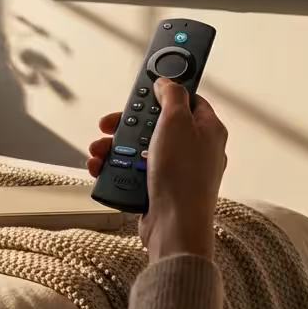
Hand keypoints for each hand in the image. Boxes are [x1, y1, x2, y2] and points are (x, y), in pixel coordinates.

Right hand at [86, 78, 227, 260]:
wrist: (175, 227)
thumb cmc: (183, 176)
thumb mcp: (176, 121)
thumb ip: (172, 96)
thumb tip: (167, 82)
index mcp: (208, 130)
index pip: (187, 101)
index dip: (162, 94)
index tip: (142, 92)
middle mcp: (195, 150)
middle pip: (157, 125)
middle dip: (128, 125)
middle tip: (110, 125)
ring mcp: (177, 171)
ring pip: (141, 149)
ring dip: (116, 148)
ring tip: (99, 152)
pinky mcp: (160, 190)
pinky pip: (136, 172)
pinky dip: (117, 169)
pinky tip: (102, 169)